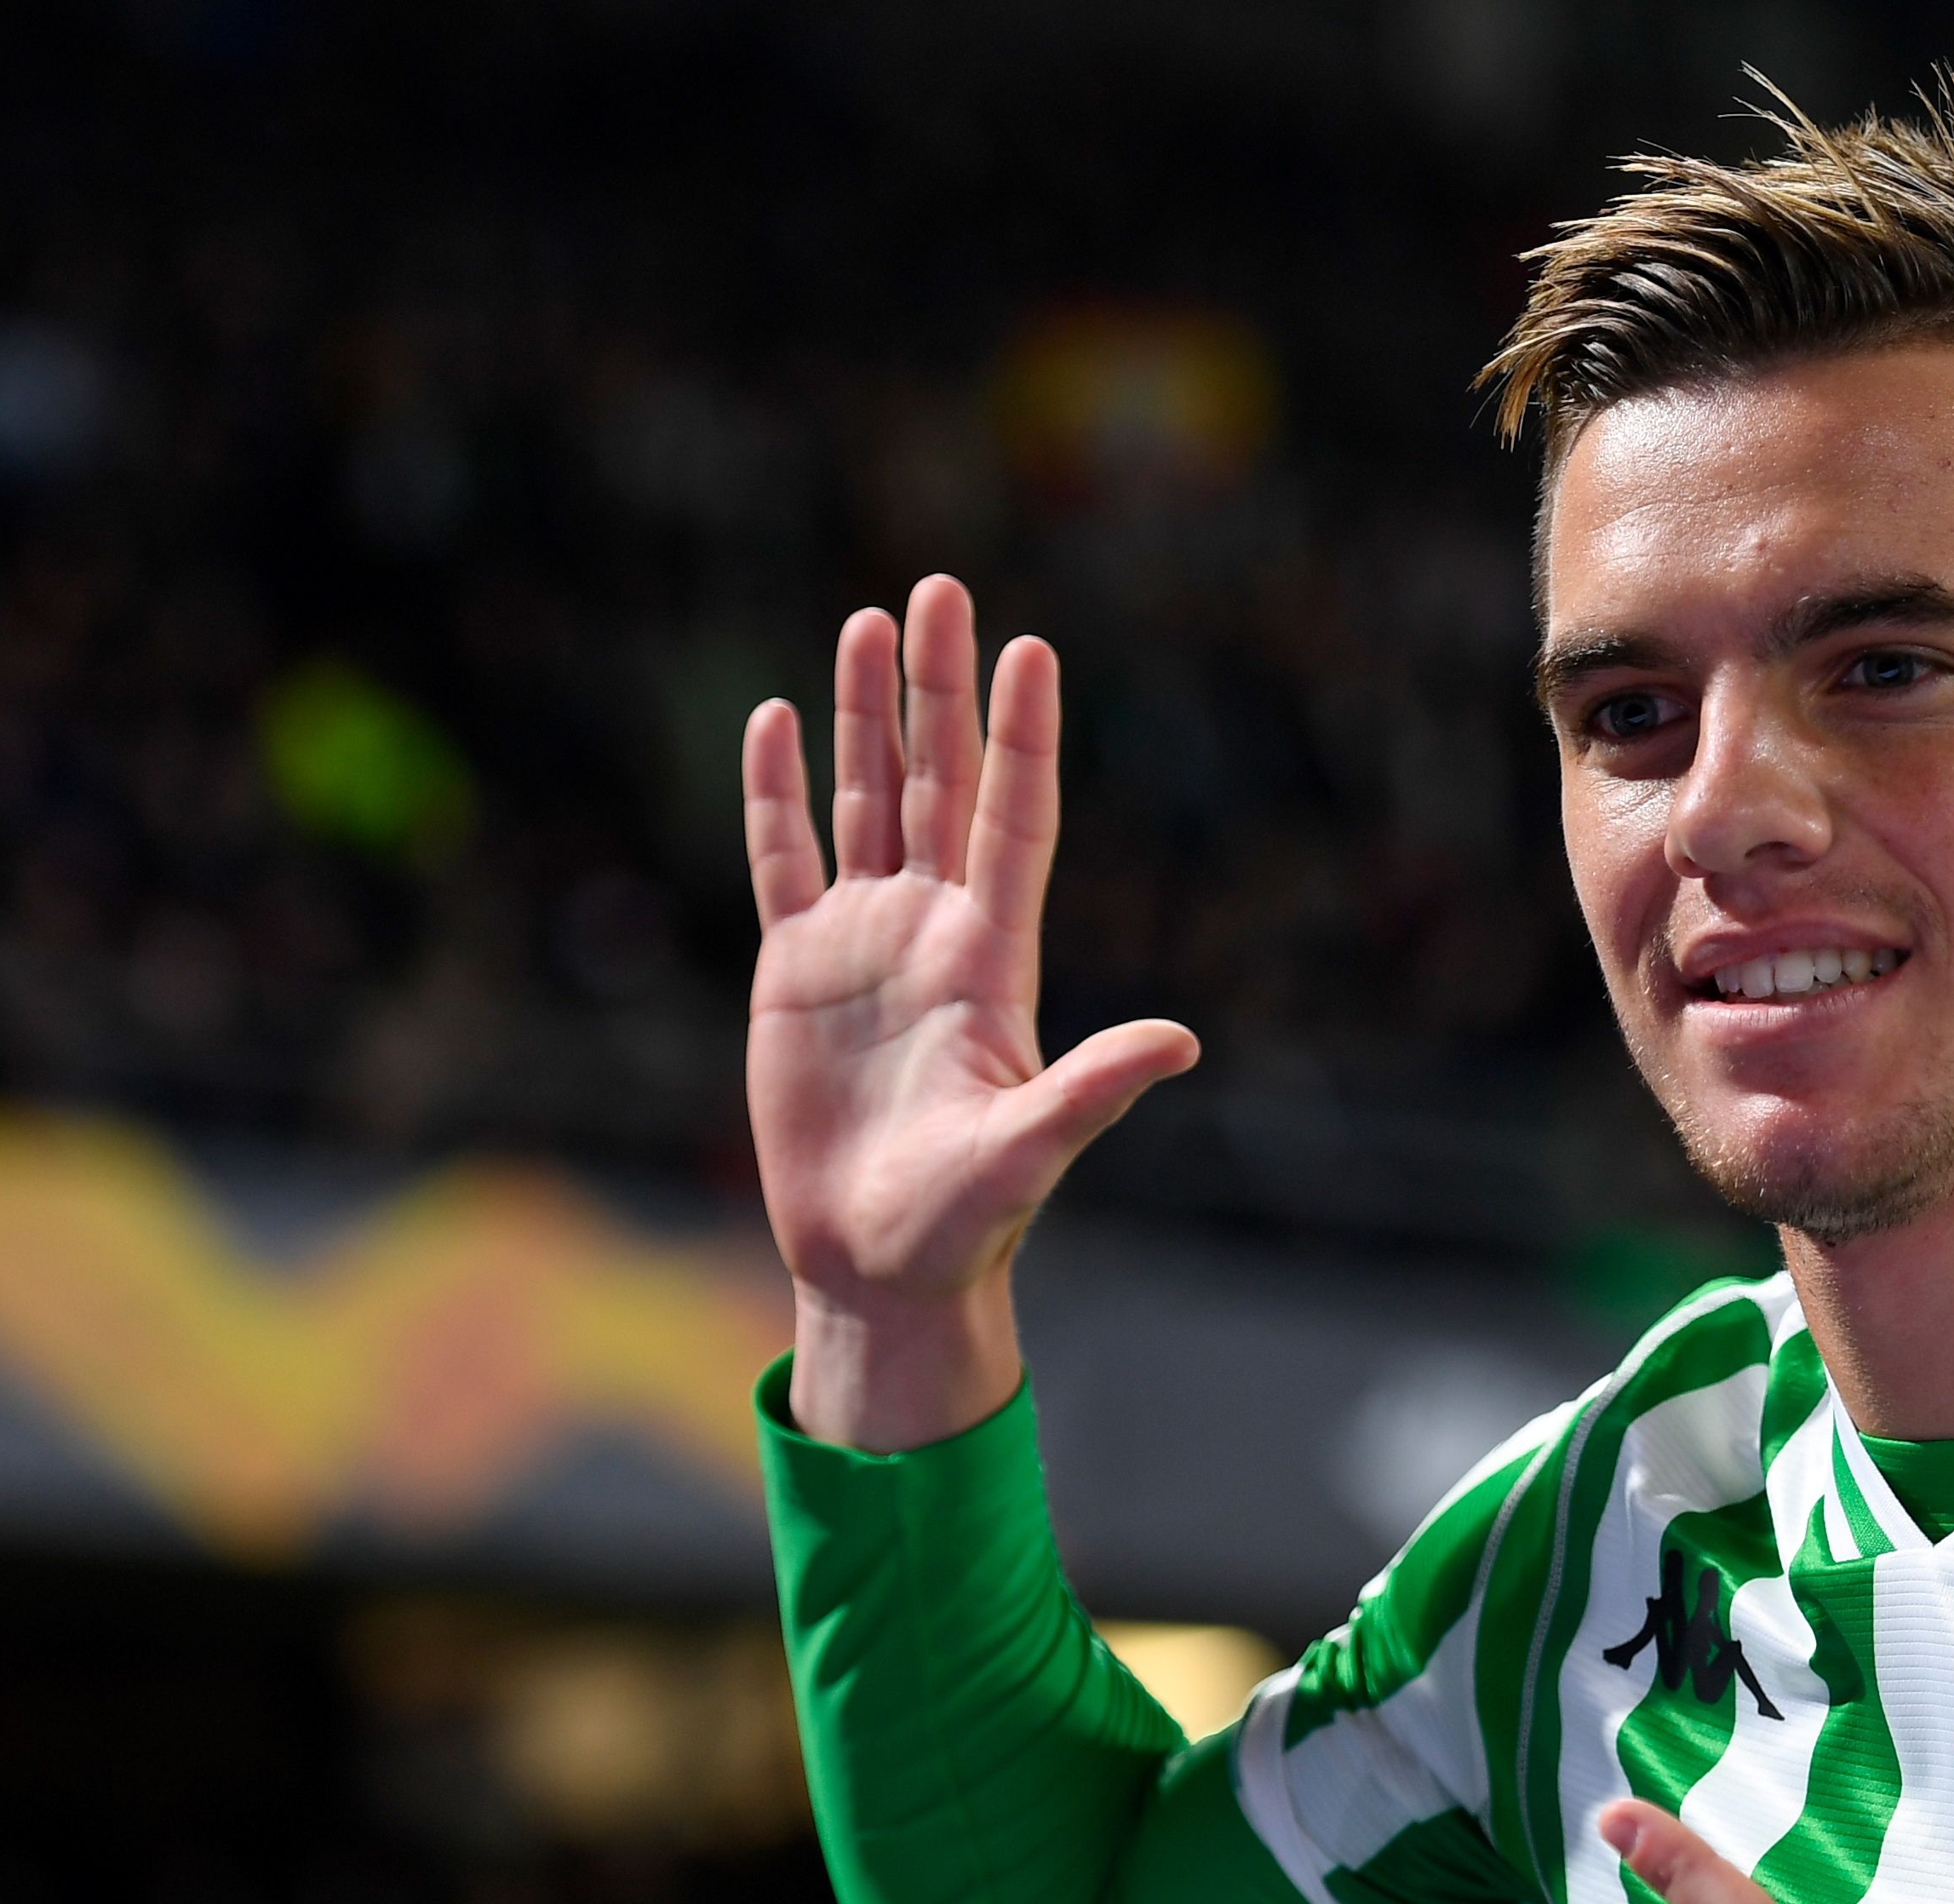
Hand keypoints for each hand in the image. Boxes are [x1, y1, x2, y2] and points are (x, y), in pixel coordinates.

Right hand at [742, 576, 1201, 1450]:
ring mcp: (863, 944)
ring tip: (868, 622)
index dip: (1021, 737)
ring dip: (867, 716)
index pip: (1013, 821)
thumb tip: (1180, 1043)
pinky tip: (774, 722)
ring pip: (867, 802)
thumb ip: (1092, 1089)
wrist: (879, 1264)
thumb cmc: (962, 1220)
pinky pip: (784, 862)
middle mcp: (932, 932)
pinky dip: (777, 793)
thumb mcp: (1032, 1152)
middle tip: (941, 589)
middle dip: (941, 689)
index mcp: (991, 960)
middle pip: (943, 784)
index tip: (1032, 649)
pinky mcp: (795, 971)